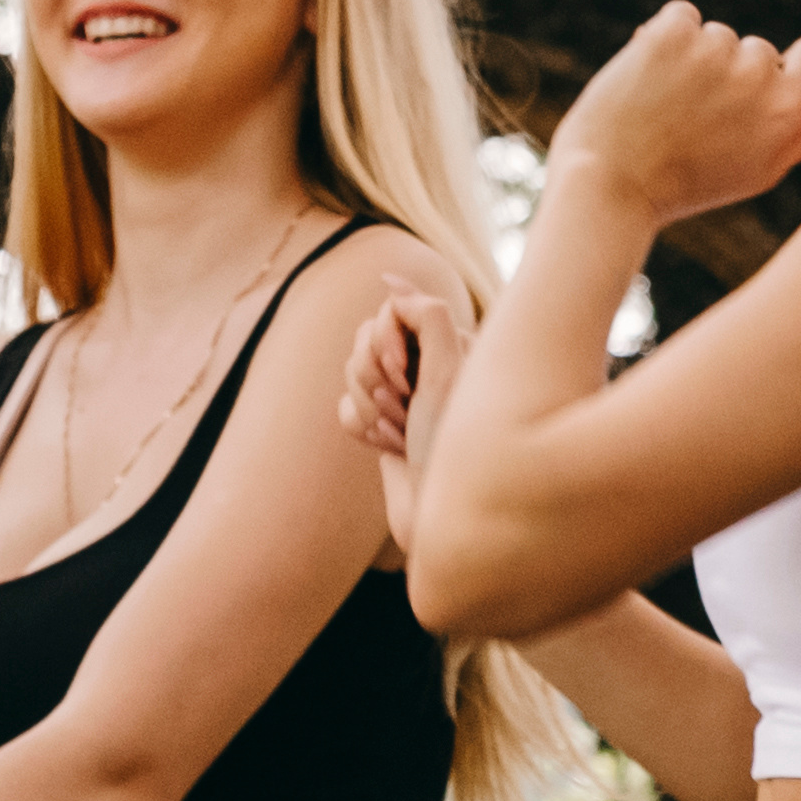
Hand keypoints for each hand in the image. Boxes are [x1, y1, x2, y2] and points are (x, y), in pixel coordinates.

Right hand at [334, 288, 465, 555]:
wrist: (441, 519)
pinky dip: (362, 428)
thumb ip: (426, 317)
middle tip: (404, 411)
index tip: (406, 380)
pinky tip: (389, 447)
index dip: (387, 343)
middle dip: (375, 378)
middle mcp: (426, 361)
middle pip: (363, 338)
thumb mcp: (447, 377)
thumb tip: (391, 281)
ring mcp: (401, 392)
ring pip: (350, 371)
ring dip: (370, 407)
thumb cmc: (455, 450)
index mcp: (450, 342)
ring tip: (399, 435)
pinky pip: (345, 407)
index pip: (390, 310)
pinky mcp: (382, 421)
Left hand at [548, 5, 800, 229]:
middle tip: (696, 125)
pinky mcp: (670, 34)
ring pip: (717, 36)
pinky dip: (664, 40)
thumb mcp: (766, 166)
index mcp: (790, 113)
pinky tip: (647, 81)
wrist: (608, 187)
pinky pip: (682, 16)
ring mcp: (713, 52)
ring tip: (666, 109)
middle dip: (731, 77)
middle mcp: (759, 77)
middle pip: (760, 50)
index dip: (783, 72)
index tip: (749, 100)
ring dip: (694, 61)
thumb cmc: (691, 183)